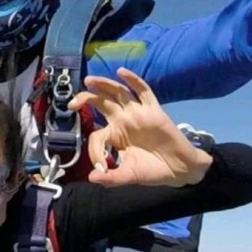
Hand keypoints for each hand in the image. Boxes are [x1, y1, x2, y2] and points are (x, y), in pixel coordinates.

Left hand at [69, 67, 211, 186]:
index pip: (98, 135)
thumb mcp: (129, 176)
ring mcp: (138, 113)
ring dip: (104, 85)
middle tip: (72, 102)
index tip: (100, 166)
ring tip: (90, 80)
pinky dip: (133, 80)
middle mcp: (123, 121)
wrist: (179, 170)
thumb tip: (92, 178)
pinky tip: (122, 72)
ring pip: (118, 93)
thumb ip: (111, 178)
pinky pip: (143, 91)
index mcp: (115, 135)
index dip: (95, 150)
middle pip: (101, 103)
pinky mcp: (154, 110)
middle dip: (86, 99)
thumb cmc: (152, 171)